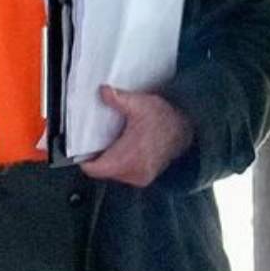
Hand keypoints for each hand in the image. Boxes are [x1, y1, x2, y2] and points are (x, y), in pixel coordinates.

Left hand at [79, 87, 193, 188]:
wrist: (189, 128)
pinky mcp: (145, 178)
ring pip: (112, 172)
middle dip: (97, 157)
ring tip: (110, 144)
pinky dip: (120, 163)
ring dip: (109, 160)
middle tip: (95, 141)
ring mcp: (140, 178)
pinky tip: (122, 149)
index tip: (80, 148)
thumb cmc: (165, 118)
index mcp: (127, 160)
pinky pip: (124, 173)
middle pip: (102, 170)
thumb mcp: (140, 105)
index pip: (93, 169)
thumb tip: (103, 92)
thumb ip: (119, 99)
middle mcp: (133, 174)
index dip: (84, 159)